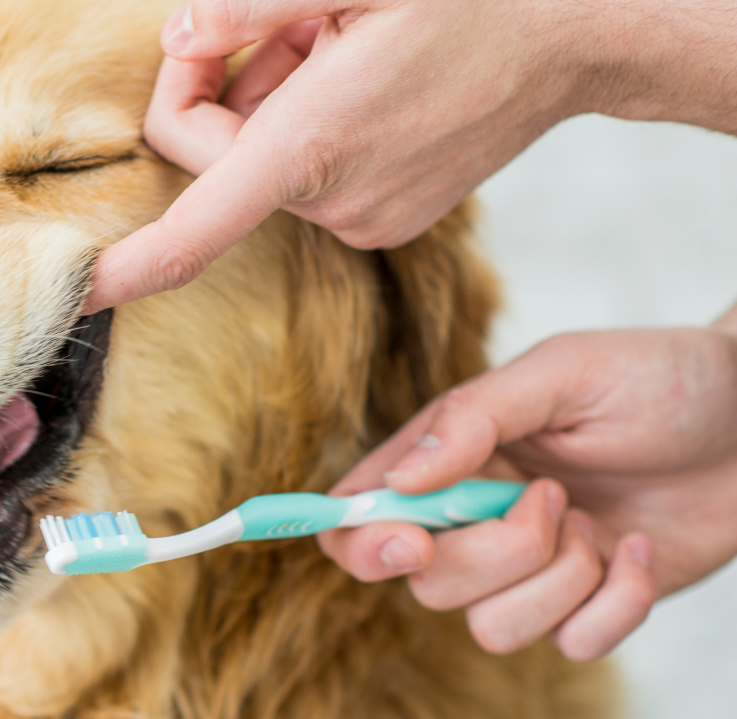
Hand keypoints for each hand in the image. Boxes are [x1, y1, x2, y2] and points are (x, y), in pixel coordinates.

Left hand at [83, 0, 736, 314]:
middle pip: (214, 158)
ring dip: (274, 97)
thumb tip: (179, 37)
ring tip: (343, 44)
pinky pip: (303, 174)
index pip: (192, 232)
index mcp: (310, 147)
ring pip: (260, 162)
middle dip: (227, 83)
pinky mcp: (382, 218)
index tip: (74, 295)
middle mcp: (331, 201)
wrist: (575, 33)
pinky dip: (307, 124)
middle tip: (298, 22)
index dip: (124, 269)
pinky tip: (363, 78)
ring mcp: (360, 219)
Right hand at [318, 319, 736, 659]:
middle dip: (494, 552)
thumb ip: (470, 418)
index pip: (362, 512)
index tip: (407, 540)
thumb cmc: (657, 378)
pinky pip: (571, 644)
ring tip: (596, 523)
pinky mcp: (587, 603)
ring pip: (489, 628)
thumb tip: (396, 481)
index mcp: (453, 455)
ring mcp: (532, 566)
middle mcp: (478, 515)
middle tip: (552, 497)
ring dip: (556, 581)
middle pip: (426, 582)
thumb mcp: (561, 373)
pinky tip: (636, 549)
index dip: (360, 540)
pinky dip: (614, 603)